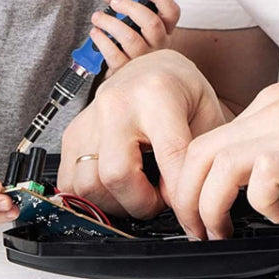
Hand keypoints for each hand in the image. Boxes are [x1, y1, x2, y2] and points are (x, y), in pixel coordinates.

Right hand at [59, 50, 224, 217]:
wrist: (152, 66)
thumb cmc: (181, 89)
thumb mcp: (207, 113)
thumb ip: (198, 157)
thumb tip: (181, 203)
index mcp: (156, 94)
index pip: (170, 156)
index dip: (182, 195)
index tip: (190, 213)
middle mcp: (117, 104)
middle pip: (117, 175)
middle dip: (142, 203)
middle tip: (159, 200)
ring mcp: (90, 118)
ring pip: (89, 184)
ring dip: (116, 203)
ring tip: (139, 192)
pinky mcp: (72, 133)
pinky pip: (70, 182)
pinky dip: (92, 197)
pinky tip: (115, 188)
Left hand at [89, 0, 179, 73]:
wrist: (127, 76)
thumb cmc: (130, 42)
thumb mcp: (132, 19)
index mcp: (165, 30)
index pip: (171, 12)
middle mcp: (158, 45)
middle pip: (151, 23)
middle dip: (130, 7)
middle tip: (115, 1)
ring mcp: (144, 60)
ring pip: (130, 38)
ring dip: (110, 23)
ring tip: (98, 17)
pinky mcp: (127, 71)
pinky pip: (114, 54)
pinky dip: (101, 40)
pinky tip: (96, 33)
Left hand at [174, 42, 278, 239]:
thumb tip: (271, 175)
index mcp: (270, 106)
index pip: (209, 140)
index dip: (193, 178)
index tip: (199, 206)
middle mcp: (271, 113)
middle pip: (198, 153)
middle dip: (186, 197)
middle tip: (198, 228)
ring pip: (216, 165)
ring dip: (209, 205)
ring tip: (222, 231)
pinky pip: (261, 177)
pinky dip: (258, 202)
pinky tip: (276, 214)